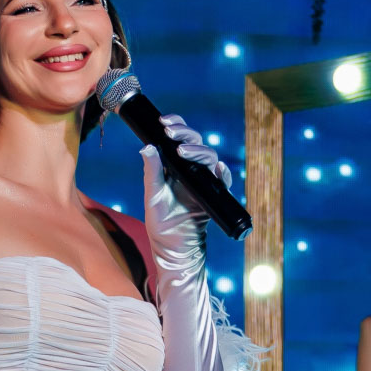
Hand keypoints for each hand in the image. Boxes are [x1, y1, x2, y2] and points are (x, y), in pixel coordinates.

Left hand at [141, 115, 231, 277]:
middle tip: (171, 132)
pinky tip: (218, 169)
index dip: (176, 126)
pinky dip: (222, 174)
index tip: (164, 122)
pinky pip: (222, 182)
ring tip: (183, 152)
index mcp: (176, 167)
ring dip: (198, 151)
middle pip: (196, 143)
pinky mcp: (213, 197)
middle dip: (185, 134)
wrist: (172, 248)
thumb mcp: (152, 195)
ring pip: (209, 158)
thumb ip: (152, 171)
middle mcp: (192, 171)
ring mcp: (204, 182)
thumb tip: (147, 146)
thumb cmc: (160, 223)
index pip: (180, 139)